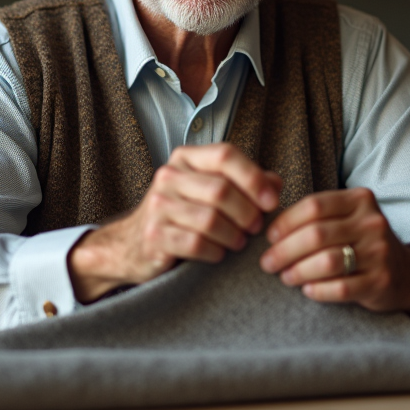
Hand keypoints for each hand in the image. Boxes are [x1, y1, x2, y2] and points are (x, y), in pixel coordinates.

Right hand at [68, 143, 281, 302]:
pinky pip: (196, 243)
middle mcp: (169, 176)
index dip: (254, 178)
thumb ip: (245, 184)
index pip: (226, 154)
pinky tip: (218, 254)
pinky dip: (215, 252)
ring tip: (238, 242)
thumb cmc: (182, 216)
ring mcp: (158, 205)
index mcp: (186, 159)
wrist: (133, 245)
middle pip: (221, 190)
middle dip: (247, 213)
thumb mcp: (210, 192)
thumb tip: (275, 183)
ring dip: (233, 235)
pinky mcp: (154, 235)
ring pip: (210, 219)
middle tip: (256, 228)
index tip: (272, 202)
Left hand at [259, 188, 409, 324]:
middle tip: (268, 263)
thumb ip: (316, 213)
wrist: (405, 273)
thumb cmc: (361, 242)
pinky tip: (307, 290)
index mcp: (360, 199)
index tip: (270, 237)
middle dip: (284, 251)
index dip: (285, 222)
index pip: (313, 206)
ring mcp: (379, 252)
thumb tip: (266, 221)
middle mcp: (372, 222)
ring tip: (285, 277)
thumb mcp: (347, 218)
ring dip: (298, 271)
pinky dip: (318, 290)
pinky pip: (341, 288)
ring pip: (327, 262)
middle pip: (316, 235)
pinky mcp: (381, 281)